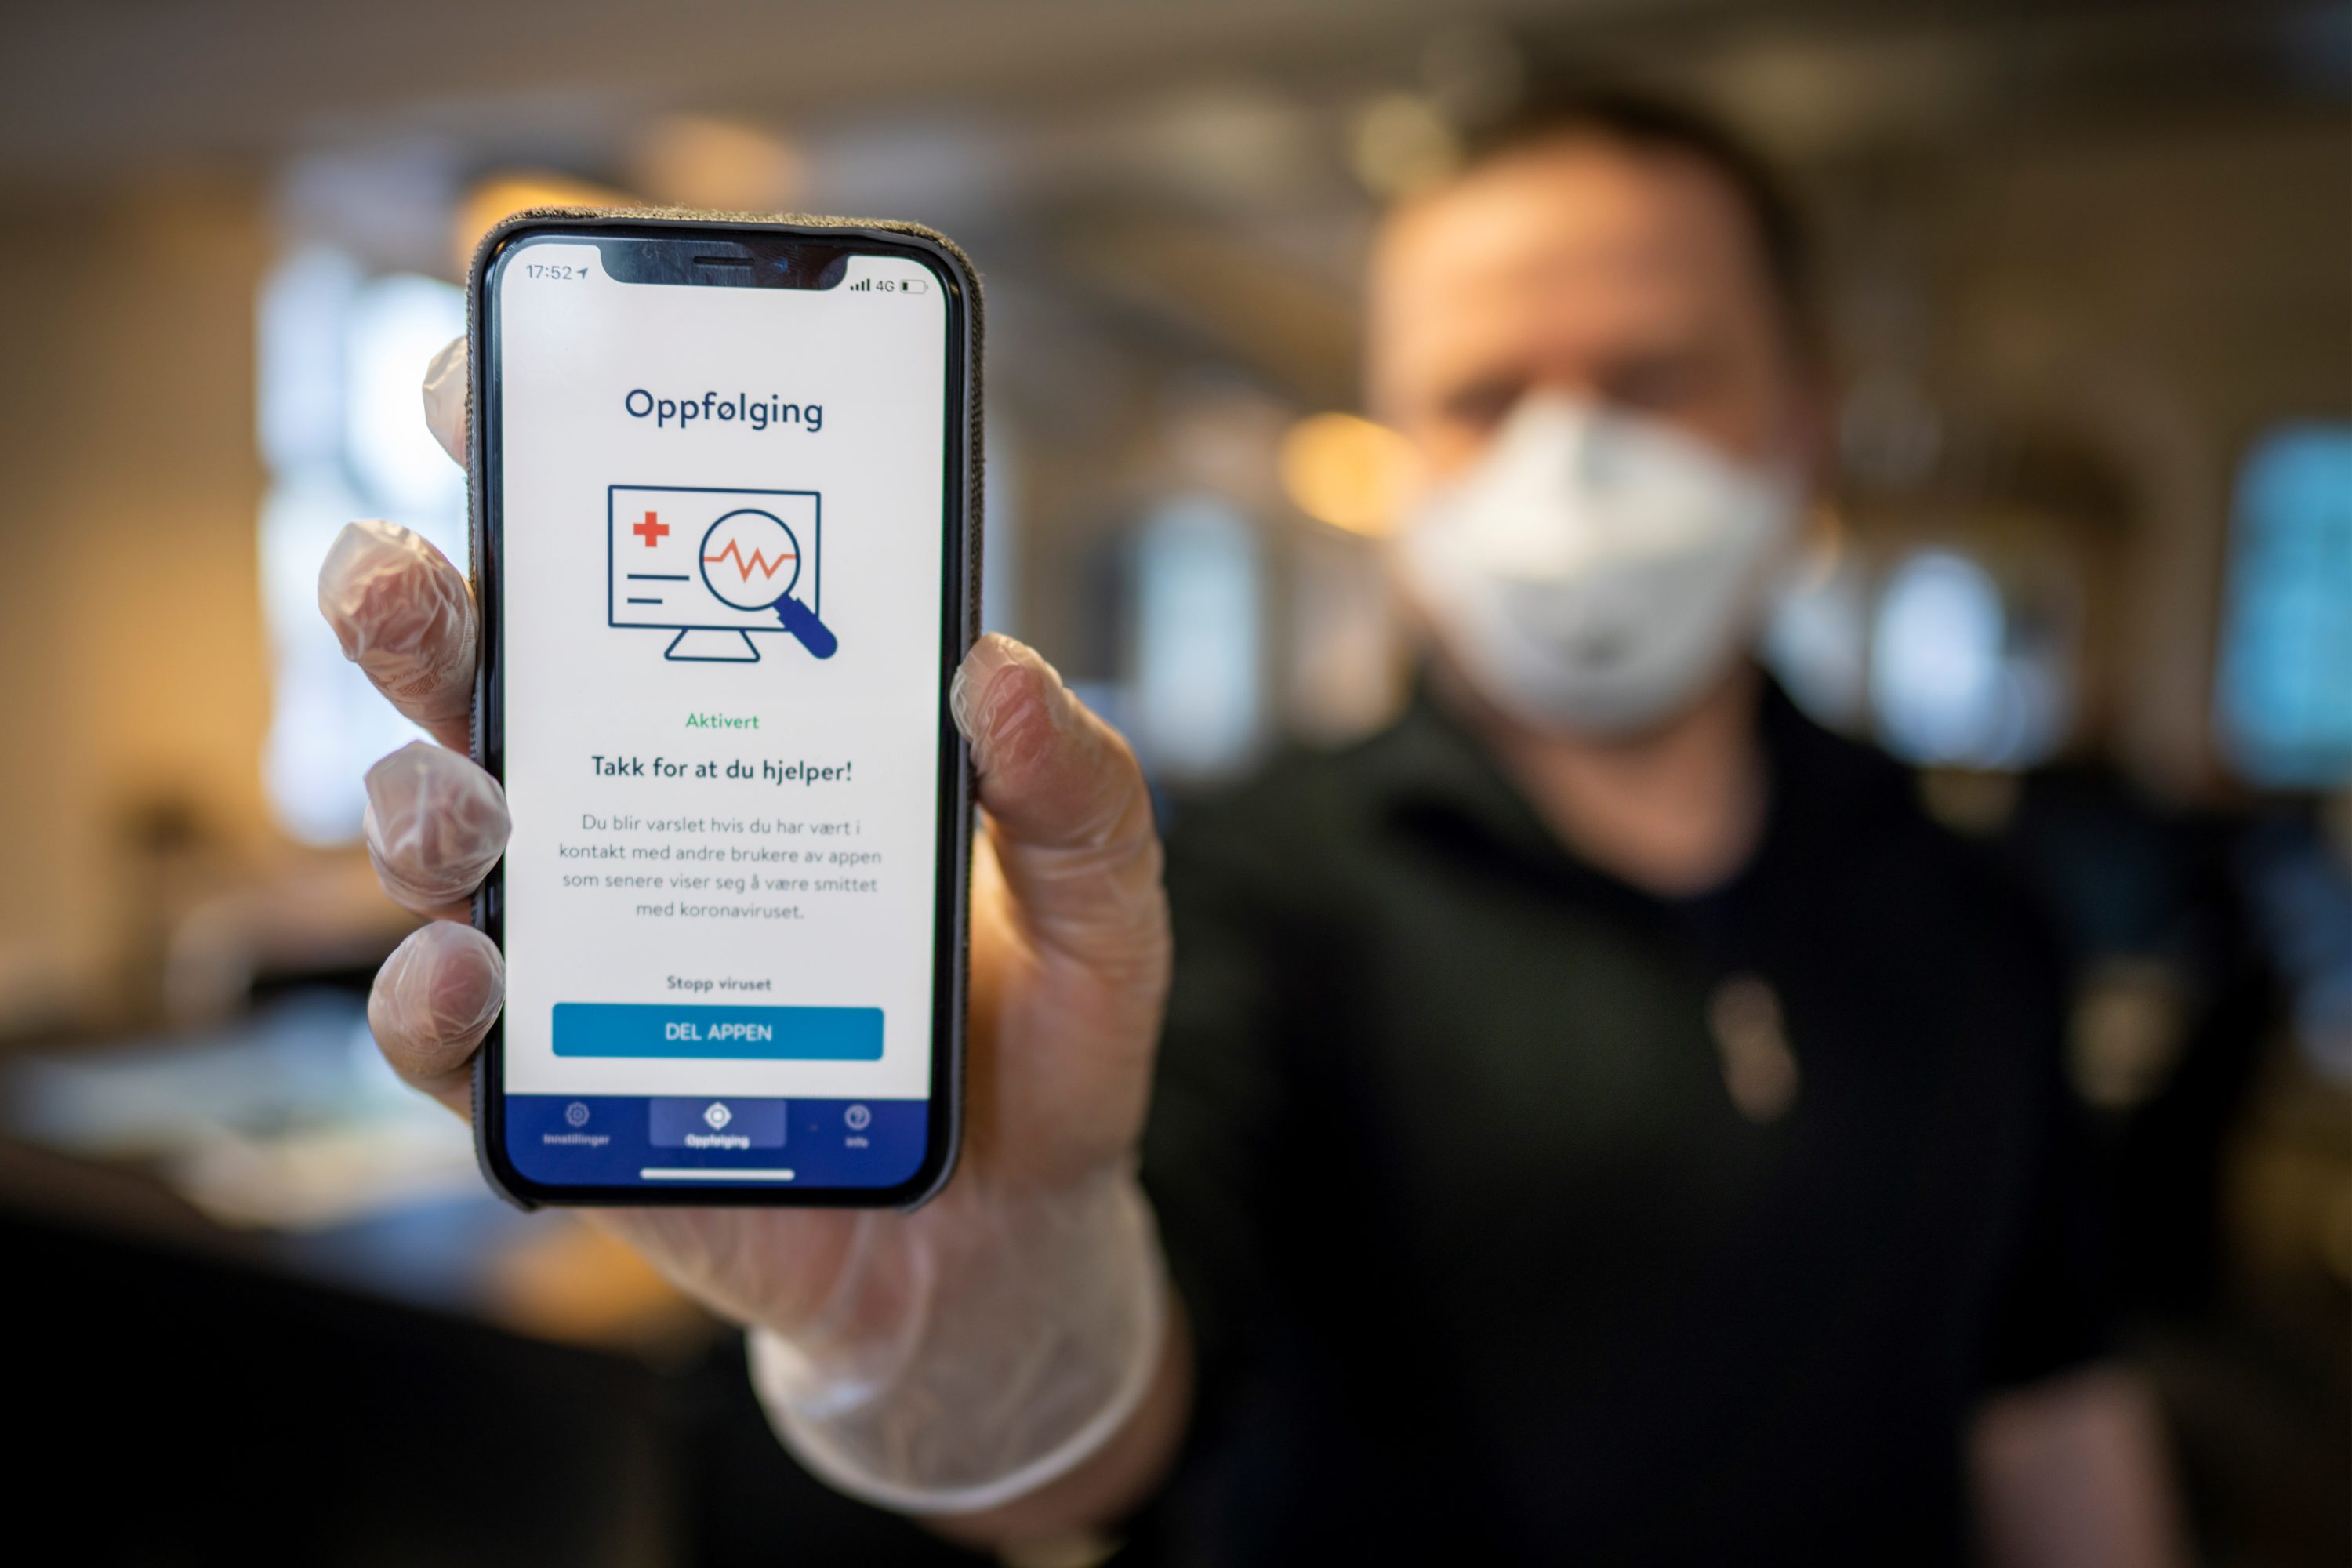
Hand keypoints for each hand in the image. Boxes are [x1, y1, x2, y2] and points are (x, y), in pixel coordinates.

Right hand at [322, 337, 1171, 1393]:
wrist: (1003, 1239)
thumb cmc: (1039, 1041)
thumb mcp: (1104, 901)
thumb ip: (1082, 788)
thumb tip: (999, 665)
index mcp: (756, 723)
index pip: (630, 571)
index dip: (544, 467)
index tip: (500, 385)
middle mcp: (641, 808)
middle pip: (484, 675)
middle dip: (417, 598)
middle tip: (415, 572)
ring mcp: (587, 944)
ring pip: (433, 832)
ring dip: (415, 793)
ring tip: (472, 803)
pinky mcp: (563, 1085)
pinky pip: (446, 1041)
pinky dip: (427, 1003)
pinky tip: (473, 976)